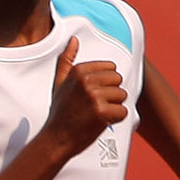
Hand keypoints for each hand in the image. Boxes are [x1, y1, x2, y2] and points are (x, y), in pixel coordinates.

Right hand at [44, 37, 127, 154]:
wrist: (56, 138)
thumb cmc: (61, 112)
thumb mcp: (60, 83)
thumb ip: (67, 60)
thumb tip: (74, 40)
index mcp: (79, 71)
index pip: (111, 69)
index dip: (105, 84)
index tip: (91, 95)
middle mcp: (86, 81)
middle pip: (118, 81)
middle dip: (111, 95)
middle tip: (95, 106)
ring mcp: (94, 96)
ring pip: (122, 96)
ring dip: (114, 107)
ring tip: (96, 114)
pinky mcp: (101, 112)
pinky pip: (123, 112)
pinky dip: (115, 119)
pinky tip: (100, 123)